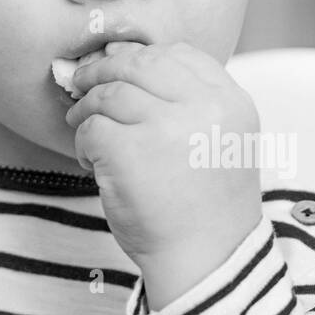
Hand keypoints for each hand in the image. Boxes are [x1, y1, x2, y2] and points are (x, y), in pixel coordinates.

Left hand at [66, 41, 262, 307]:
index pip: (180, 54)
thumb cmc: (205, 205)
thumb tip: (120, 53)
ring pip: (109, 93)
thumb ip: (187, 99)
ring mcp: (165, 126)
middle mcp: (203, 107)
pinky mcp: (128, 150)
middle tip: (83, 83)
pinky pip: (91, 127)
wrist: (206, 261)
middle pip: (140, 63)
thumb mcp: (219, 140)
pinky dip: (83, 142)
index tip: (120, 67)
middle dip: (104, 69)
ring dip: (88, 109)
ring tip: (85, 130)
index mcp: (231, 102)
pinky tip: (93, 161)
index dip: (142, 56)